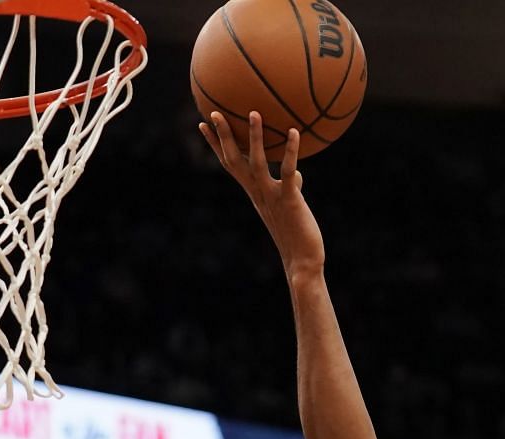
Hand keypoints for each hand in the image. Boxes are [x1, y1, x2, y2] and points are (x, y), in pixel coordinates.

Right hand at [199, 111, 326, 276]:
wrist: (301, 261)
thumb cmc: (296, 234)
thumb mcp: (288, 207)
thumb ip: (289, 189)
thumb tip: (297, 175)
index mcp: (254, 192)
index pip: (230, 164)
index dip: (215, 144)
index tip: (203, 123)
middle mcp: (258, 192)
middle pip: (235, 160)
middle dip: (223, 136)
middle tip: (214, 112)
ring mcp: (271, 196)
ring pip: (257, 163)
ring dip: (254, 138)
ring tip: (253, 113)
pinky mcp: (289, 200)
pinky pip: (287, 172)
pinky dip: (290, 152)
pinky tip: (294, 132)